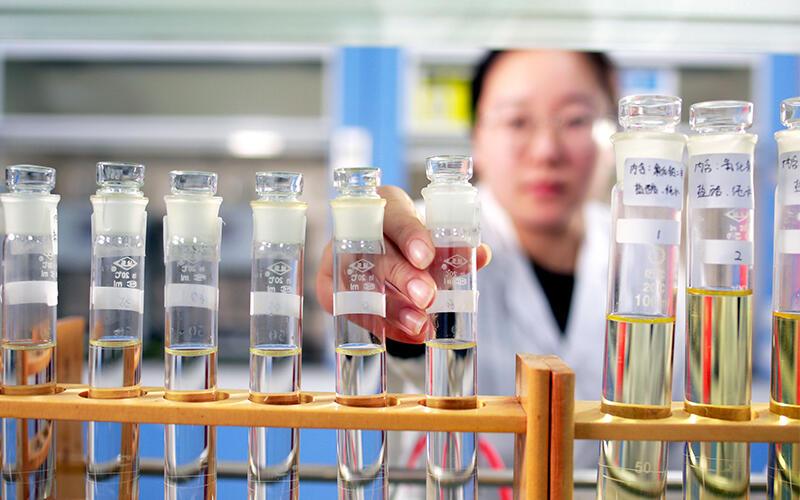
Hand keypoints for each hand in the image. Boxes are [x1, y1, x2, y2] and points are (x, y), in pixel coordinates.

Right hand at [316, 185, 491, 343]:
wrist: (385, 251)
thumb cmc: (414, 241)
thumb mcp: (435, 239)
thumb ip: (456, 248)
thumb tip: (481, 255)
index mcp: (384, 204)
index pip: (394, 215)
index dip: (410, 236)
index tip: (426, 257)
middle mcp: (355, 228)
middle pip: (375, 252)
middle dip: (402, 277)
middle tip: (428, 297)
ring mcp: (337, 256)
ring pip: (360, 284)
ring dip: (392, 307)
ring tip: (421, 326)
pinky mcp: (329, 286)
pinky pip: (350, 309)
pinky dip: (383, 325)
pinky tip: (408, 335)